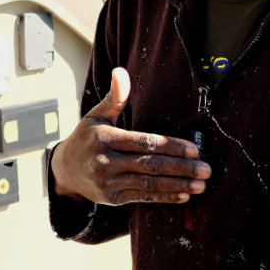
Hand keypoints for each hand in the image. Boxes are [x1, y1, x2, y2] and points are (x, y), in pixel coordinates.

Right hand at [51, 68, 211, 205]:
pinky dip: (164, 197)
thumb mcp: (96, 115)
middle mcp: (107, 162)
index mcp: (106, 138)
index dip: (171, 147)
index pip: (144, 142)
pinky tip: (183, 196)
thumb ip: (114, 96)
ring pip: (149, 184)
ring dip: (178, 185)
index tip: (194, 149)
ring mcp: (109, 182)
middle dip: (181, 168)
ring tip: (201, 185)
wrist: (64, 171)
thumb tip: (121, 71)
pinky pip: (142, 197)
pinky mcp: (112, 198)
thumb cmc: (86, 138)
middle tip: (205, 169)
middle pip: (151, 165)